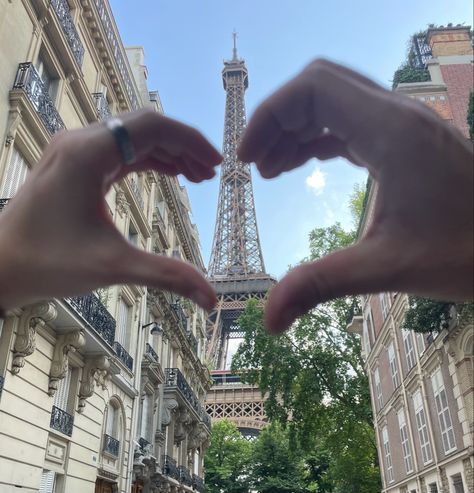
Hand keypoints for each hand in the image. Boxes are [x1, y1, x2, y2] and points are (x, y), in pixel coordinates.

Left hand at [0, 109, 221, 311]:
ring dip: (168, 152)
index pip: (153, 127)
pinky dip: (148, 160)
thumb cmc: (48, 262)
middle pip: (145, 126)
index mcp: (88, 154)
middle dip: (183, 146)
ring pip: (133, 137)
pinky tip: (168, 174)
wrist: (0, 265)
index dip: (190, 141)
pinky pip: (120, 151)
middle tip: (210, 174)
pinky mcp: (74, 163)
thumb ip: (167, 276)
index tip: (216, 164)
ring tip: (196, 177)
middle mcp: (81, 142)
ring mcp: (75, 150)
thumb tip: (212, 299)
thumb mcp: (113, 267)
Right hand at [238, 59, 472, 333]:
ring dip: (298, 128)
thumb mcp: (387, 268)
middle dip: (279, 120)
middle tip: (256, 165)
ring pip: (335, 101)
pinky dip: (321, 137)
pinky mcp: (408, 139)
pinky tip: (307, 164)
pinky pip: (352, 121)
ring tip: (272, 170)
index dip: (269, 115)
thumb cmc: (466, 253)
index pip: (312, 88)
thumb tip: (267, 321)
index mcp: (390, 130)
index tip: (247, 159)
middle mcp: (397, 114)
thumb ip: (320, 285)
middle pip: (319, 87)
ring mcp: (405, 124)